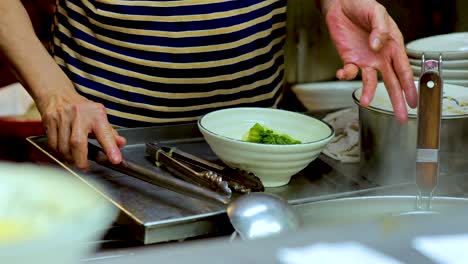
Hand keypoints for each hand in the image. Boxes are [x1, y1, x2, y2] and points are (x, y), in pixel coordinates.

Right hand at [40, 92, 125, 168]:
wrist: (58, 94)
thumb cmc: (81, 108)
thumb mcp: (99, 116)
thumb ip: (110, 132)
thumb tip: (121, 144)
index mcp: (95, 114)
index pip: (105, 133)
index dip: (110, 148)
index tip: (116, 160)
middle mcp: (78, 115)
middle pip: (77, 142)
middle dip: (80, 159)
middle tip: (84, 167)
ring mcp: (62, 118)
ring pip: (62, 146)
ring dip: (69, 157)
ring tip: (74, 158)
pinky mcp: (49, 121)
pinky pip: (52, 144)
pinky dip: (58, 153)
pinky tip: (64, 151)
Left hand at [322, 0, 417, 121]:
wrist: (340, 5)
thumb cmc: (362, 6)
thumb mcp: (377, 13)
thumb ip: (380, 29)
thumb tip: (377, 45)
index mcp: (393, 46)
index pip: (404, 70)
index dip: (409, 86)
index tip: (413, 101)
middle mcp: (381, 57)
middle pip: (392, 82)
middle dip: (397, 100)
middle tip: (401, 116)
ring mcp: (365, 60)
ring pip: (370, 81)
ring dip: (369, 92)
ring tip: (367, 102)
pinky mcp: (349, 59)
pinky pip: (349, 72)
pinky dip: (346, 75)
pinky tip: (343, 73)